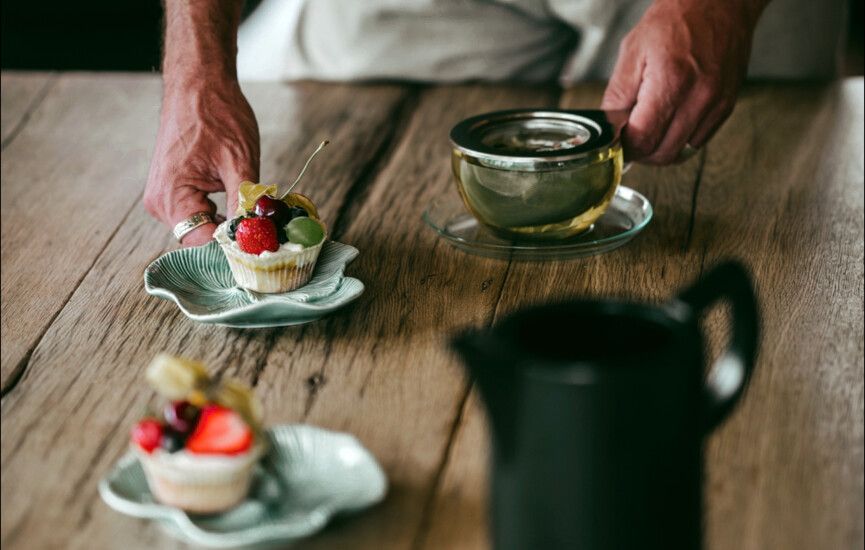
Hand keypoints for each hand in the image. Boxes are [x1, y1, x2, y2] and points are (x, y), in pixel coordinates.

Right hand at [144, 78, 258, 245]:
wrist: (198, 82)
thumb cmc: (216, 114)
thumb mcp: (240, 162)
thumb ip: (246, 203)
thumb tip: (258, 233)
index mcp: (171, 197)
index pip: (201, 242)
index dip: (232, 246)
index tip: (261, 244)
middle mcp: (161, 202)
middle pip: (200, 238)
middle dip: (231, 235)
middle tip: (264, 229)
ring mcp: (165, 196)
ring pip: (201, 226)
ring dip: (227, 222)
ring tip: (251, 208)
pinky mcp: (173, 189)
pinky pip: (198, 211)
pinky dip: (220, 211)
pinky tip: (237, 198)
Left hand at [602, 0, 762, 164]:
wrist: (719, 3)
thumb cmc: (675, 21)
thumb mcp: (632, 51)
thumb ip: (618, 95)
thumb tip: (610, 129)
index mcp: (671, 82)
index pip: (643, 139)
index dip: (625, 148)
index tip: (617, 144)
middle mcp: (699, 98)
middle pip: (663, 154)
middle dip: (641, 153)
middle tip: (630, 140)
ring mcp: (717, 104)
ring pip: (682, 153)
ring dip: (661, 149)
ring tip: (650, 129)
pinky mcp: (727, 106)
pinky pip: (699, 141)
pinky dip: (680, 140)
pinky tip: (670, 122)